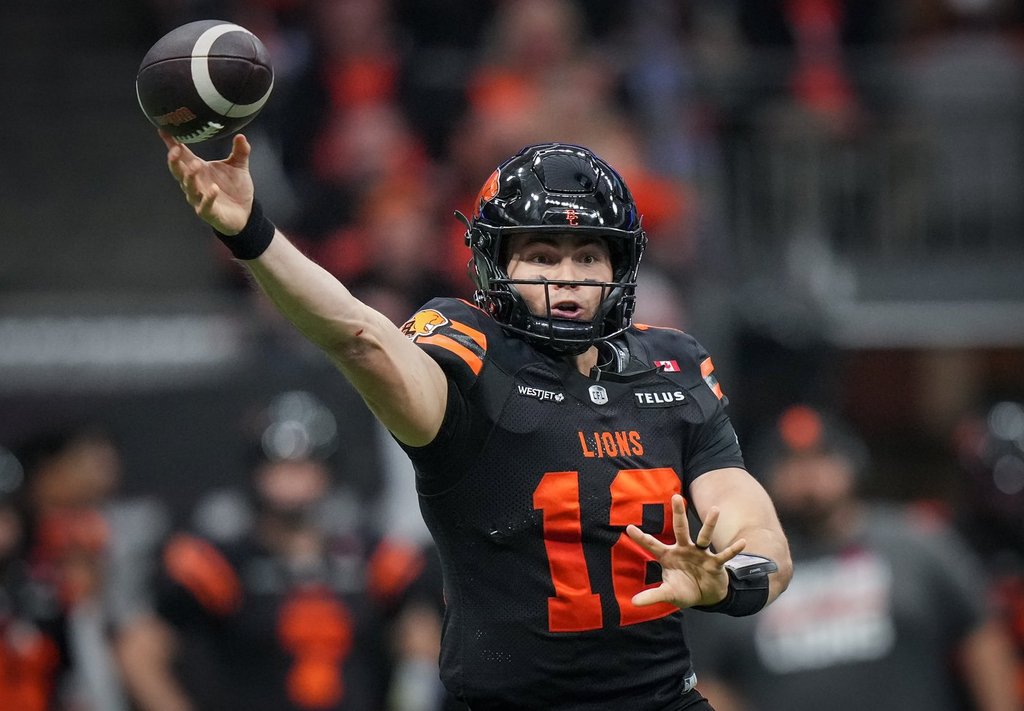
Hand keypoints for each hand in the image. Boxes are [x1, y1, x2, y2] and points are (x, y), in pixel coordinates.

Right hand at [160, 130, 253, 234]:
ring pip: (189, 188)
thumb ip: (240, 152)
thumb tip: (241, 136)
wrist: (245, 214)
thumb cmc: (235, 189)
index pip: (182, 155)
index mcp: (200, 170)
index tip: (164, 130)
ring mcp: (200, 199)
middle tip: (176, 149)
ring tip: (196, 165)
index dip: (172, 143)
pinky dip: (208, 197)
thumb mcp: (239, 167)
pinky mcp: (209, 213)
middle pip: (179, 172)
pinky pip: (205, 206)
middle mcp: (195, 183)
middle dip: (175, 161)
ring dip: (190, 177)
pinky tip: (214, 189)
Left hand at [626, 494, 746, 608]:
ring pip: (704, 536)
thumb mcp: (668, 594)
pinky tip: (742, 543)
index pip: (652, 545)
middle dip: (678, 514)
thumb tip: (633, 603)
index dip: (641, 537)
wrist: (706, 595)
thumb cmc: (684, 590)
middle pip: (680, 529)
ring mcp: (701, 554)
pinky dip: (733, 550)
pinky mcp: (715, 563)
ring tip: (715, 510)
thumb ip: (652, 596)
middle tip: (675, 497)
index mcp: (669, 556)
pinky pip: (724, 556)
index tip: (628, 528)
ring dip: (710, 524)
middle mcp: (684, 550)